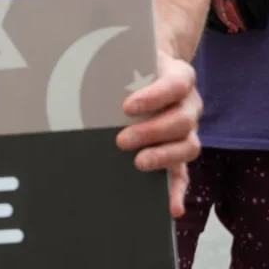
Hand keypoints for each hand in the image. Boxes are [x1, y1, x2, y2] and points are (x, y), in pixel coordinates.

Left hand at [119, 55, 201, 217]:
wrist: (151, 66)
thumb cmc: (135, 66)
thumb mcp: (131, 60)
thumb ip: (117, 71)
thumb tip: (78, 80)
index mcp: (180, 77)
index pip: (174, 85)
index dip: (154, 97)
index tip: (127, 107)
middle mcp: (190, 104)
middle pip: (182, 120)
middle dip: (151, 132)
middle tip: (122, 140)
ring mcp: (189, 129)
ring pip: (188, 146)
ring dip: (163, 157)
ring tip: (138, 162)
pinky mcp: (181, 151)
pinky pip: (185, 173)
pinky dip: (178, 191)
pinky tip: (172, 207)